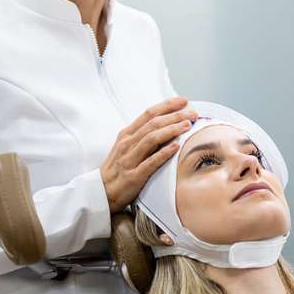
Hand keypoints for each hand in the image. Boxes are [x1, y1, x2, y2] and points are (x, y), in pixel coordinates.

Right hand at [101, 96, 197, 211]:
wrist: (100, 192)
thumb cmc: (117, 169)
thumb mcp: (126, 147)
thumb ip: (143, 136)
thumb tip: (167, 125)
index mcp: (127, 134)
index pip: (148, 114)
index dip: (166, 106)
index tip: (183, 100)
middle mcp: (128, 143)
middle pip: (153, 124)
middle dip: (174, 116)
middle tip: (192, 113)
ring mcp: (130, 159)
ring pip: (151, 139)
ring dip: (171, 130)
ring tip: (187, 125)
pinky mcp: (133, 176)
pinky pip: (150, 162)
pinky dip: (163, 153)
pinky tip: (176, 147)